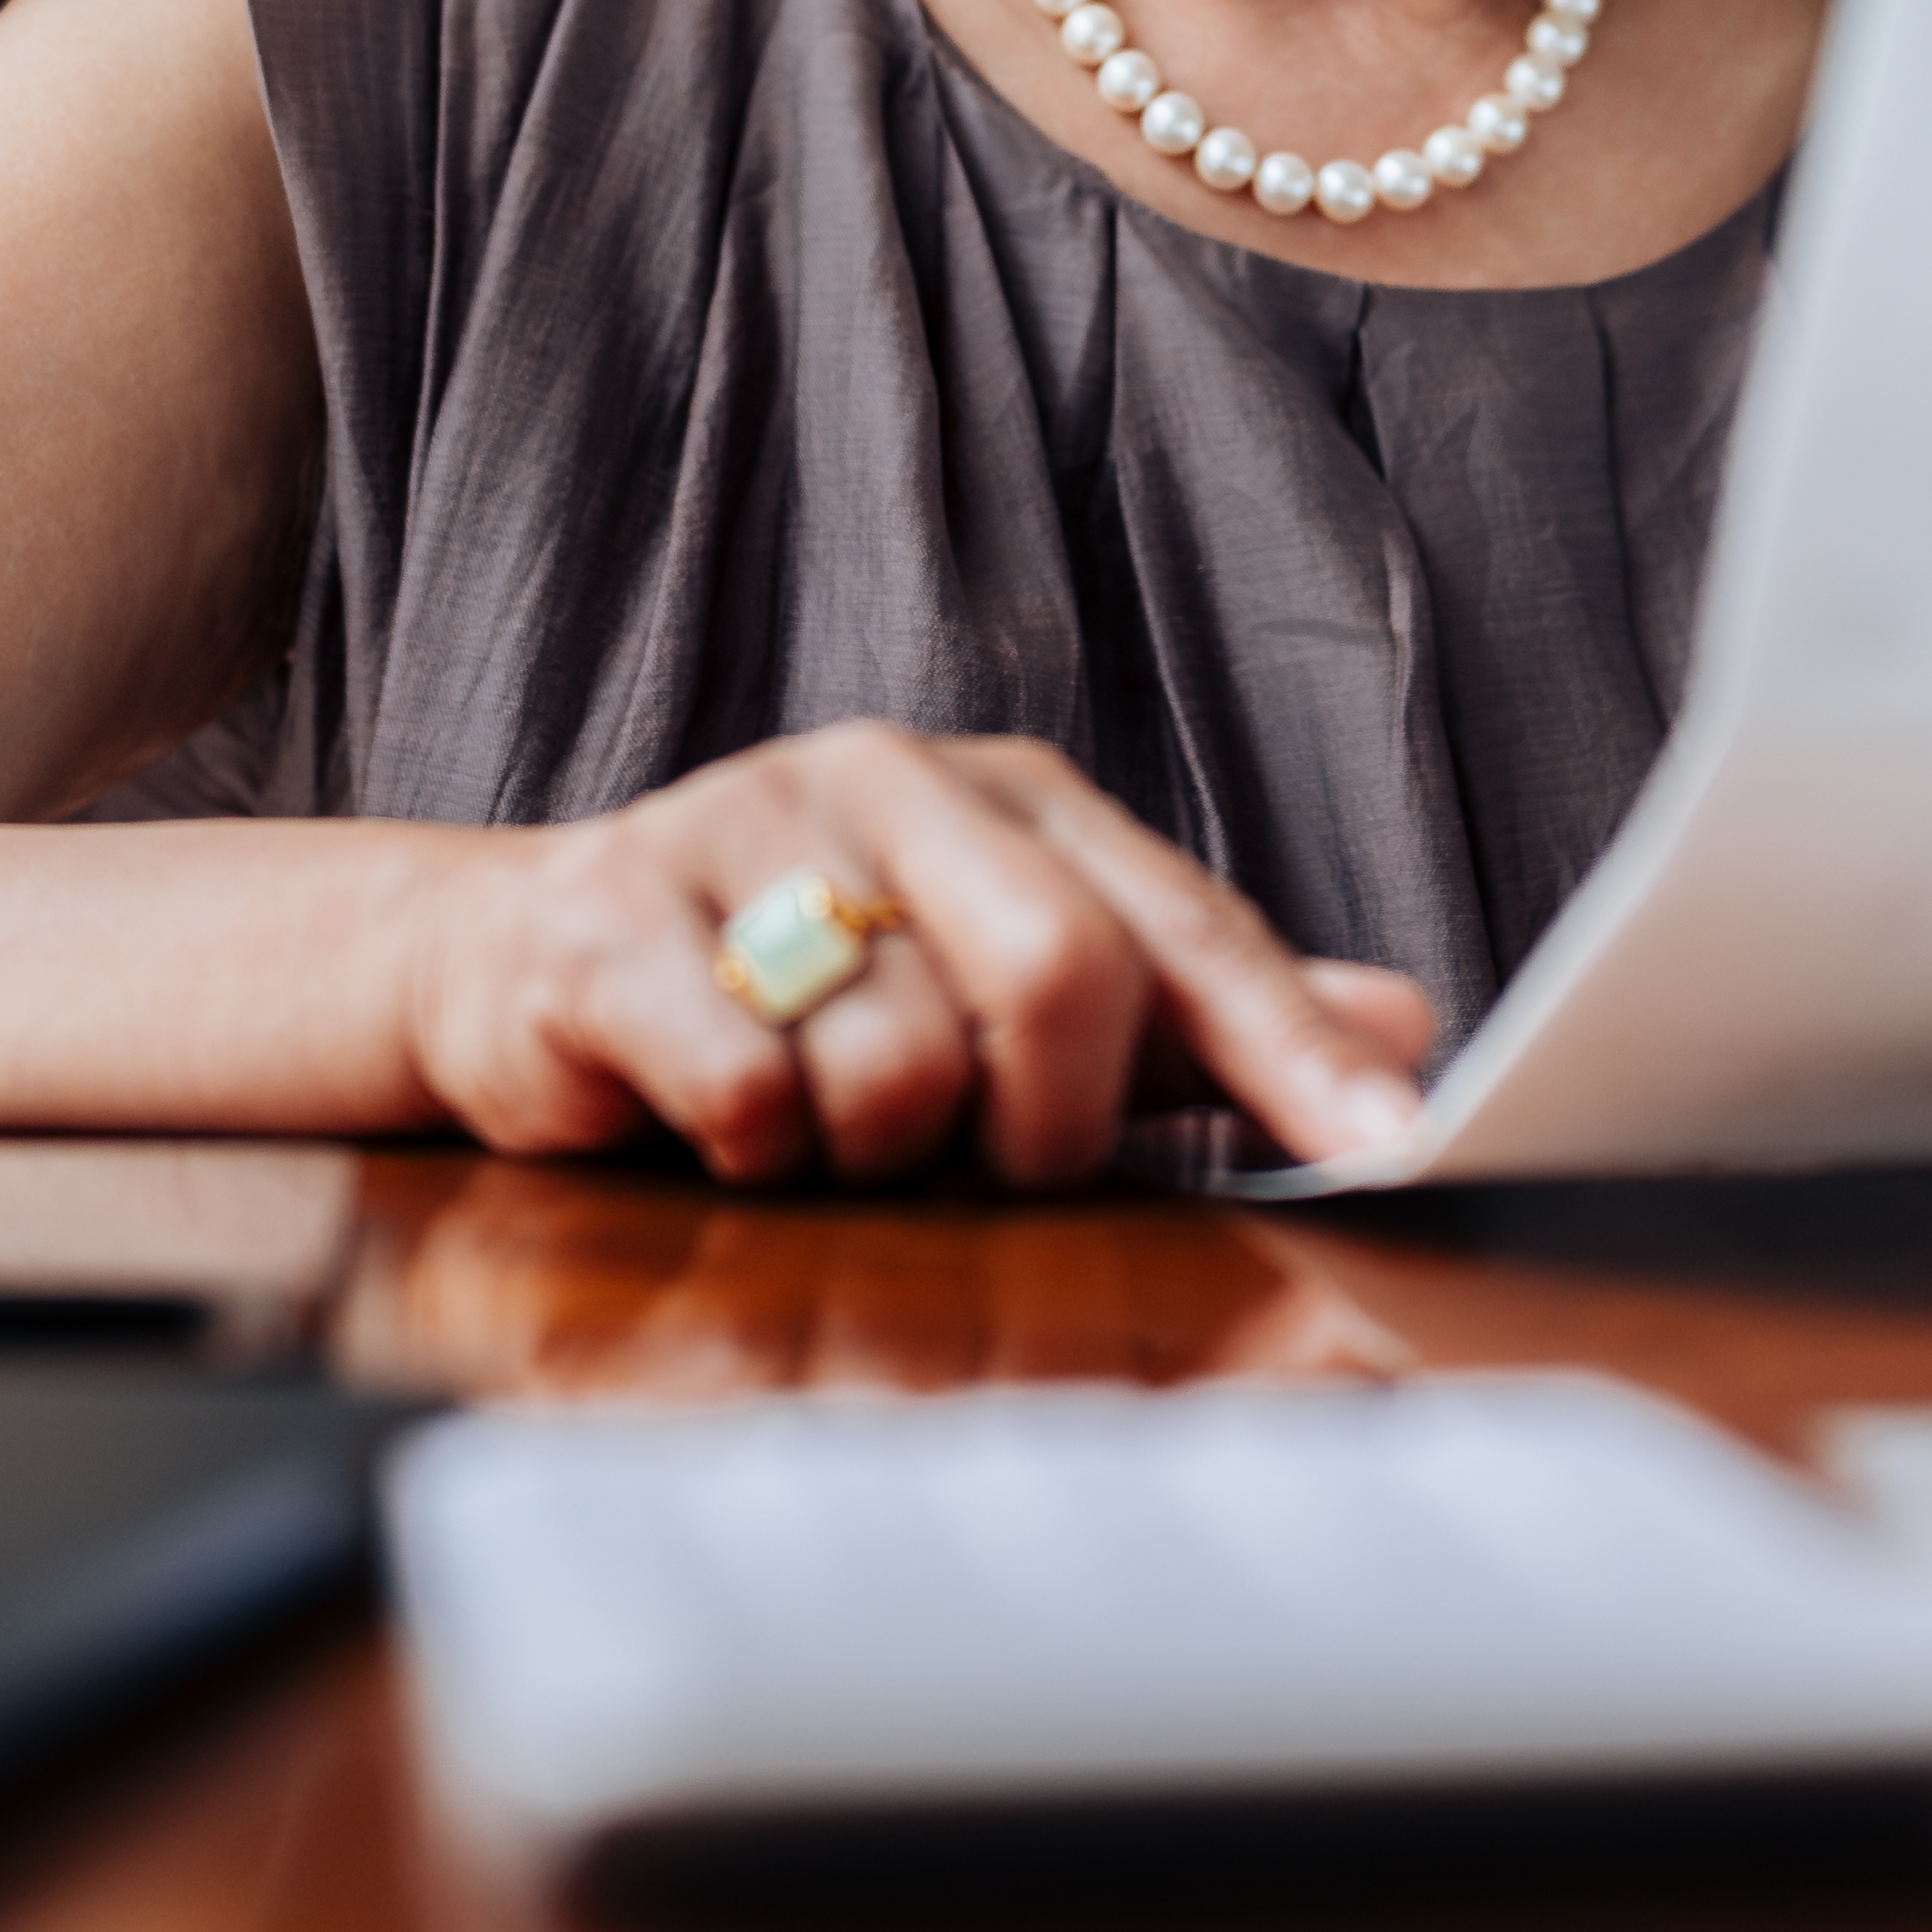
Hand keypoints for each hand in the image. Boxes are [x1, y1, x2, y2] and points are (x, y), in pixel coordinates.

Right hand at [397, 722, 1440, 1189]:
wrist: (525, 966)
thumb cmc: (802, 997)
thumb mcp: (1008, 1000)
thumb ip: (1192, 1018)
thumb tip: (1406, 1022)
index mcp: (1007, 793)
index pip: (1184, 925)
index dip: (1289, 1040)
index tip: (1391, 1138)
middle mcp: (883, 776)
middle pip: (1061, 966)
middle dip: (1037, 1118)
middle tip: (978, 1155)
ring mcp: (734, 827)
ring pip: (898, 1058)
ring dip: (871, 1148)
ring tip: (813, 1117)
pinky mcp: (605, 917)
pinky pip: (748, 1086)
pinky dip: (752, 1142)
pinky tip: (716, 1112)